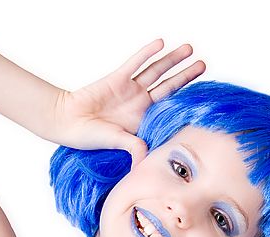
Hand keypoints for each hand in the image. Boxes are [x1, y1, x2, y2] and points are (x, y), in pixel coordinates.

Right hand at [52, 39, 204, 164]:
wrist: (67, 122)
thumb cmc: (89, 137)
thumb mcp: (117, 143)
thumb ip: (134, 148)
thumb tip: (146, 161)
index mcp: (143, 122)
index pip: (169, 110)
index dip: (185, 103)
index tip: (203, 97)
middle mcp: (140, 104)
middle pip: (169, 87)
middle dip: (186, 76)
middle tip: (203, 65)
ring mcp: (130, 90)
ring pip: (156, 71)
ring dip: (172, 60)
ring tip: (189, 49)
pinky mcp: (118, 78)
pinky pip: (136, 62)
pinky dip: (148, 53)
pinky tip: (161, 43)